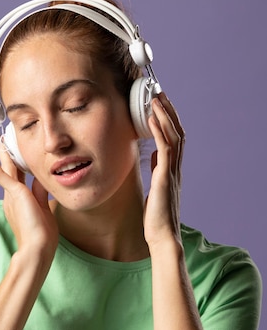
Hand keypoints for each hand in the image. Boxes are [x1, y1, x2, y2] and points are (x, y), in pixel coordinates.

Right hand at [0, 137, 58, 259]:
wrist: (37, 248)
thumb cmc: (42, 235)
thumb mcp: (44, 208)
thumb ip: (40, 192)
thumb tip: (42, 178)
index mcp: (19, 200)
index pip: (19, 177)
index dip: (19, 164)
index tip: (19, 153)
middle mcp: (12, 196)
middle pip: (10, 170)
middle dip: (6, 154)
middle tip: (2, 139)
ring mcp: (11, 195)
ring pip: (5, 167)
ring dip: (1, 152)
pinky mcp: (13, 193)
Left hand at [143, 93, 184, 248]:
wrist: (162, 236)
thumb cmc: (156, 215)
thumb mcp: (156, 185)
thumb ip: (158, 168)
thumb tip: (155, 154)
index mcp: (172, 168)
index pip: (175, 137)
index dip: (169, 119)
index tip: (160, 103)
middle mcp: (175, 167)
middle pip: (177, 132)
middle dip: (169, 111)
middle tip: (160, 93)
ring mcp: (172, 171)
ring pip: (173, 136)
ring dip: (164, 116)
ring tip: (155, 99)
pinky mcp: (165, 177)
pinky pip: (165, 149)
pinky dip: (159, 131)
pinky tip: (151, 118)